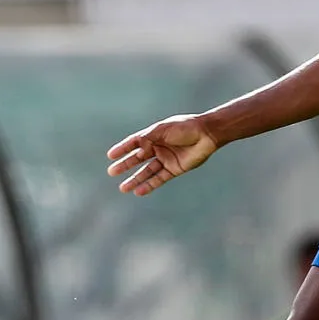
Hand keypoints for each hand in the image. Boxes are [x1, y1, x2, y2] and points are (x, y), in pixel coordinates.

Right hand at [105, 114, 219, 196]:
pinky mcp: (174, 169)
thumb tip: (136, 146)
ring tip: (123, 188)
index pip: (134, 143)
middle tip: (112, 172)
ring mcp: (166, 159)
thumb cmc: (185, 128)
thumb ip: (148, 138)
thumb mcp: (163, 130)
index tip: (111, 156)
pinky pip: (159, 179)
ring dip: (135, 180)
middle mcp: (158, 148)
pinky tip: (139, 192)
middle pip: (138, 159)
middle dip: (125, 166)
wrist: (207, 134)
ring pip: (146, 172)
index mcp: (153, 135)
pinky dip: (149, 185)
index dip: (123, 149)